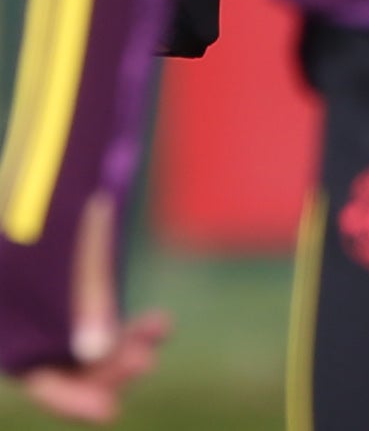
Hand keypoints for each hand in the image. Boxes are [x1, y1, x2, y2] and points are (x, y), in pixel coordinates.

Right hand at [13, 199, 167, 421]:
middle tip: (145, 360)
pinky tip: (159, 325)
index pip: (35, 374)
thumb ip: (85, 300)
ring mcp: (44, 309)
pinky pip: (96, 322)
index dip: (69, 396)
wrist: (58, 158)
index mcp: (7, 323)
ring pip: (86, 345)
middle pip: (65, 364)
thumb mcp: (77, 249)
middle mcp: (20, 321)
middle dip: (106, 366)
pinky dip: (124, 325)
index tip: (109, 412)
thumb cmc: (57, 201)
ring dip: (121, 345)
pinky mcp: (68, 295)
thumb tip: (98, 352)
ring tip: (156, 331)